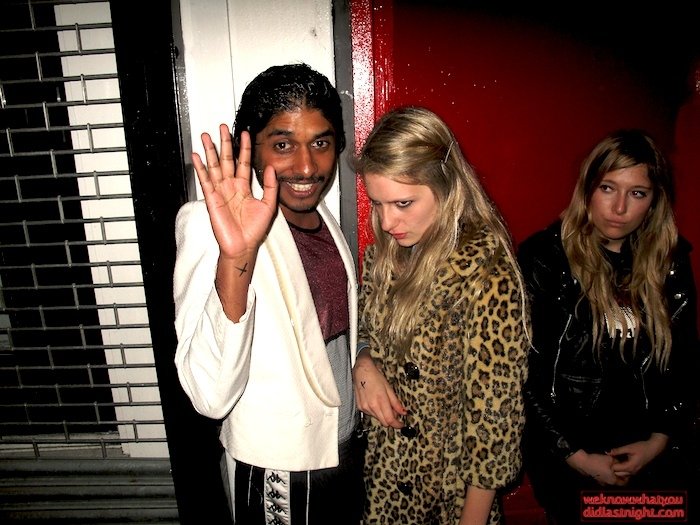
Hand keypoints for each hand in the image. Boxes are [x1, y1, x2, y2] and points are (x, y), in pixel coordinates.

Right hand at [192, 125, 278, 257]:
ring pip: (214, 166)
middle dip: (224, 143)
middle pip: (227, 160)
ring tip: (205, 136)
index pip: (243, 162)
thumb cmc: (254, 230)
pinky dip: (201, 168)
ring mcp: (220, 191)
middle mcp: (231, 187)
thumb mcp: (269, 206)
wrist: (243, 246)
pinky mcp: (211, 199)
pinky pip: (205, 180)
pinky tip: (197, 156)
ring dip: (210, 151)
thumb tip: (271, 167)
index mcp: (244, 187)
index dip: (244, 147)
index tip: (245, 133)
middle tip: (222, 127)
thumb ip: (271, 186)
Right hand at [353, 349, 406, 428]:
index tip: (401, 424)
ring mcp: (364, 407)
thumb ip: (396, 402)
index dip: (397, 424)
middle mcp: (371, 406)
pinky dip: (376, 411)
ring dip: (383, 415)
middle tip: (395, 413)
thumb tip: (403, 412)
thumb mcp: (389, 388)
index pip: (390, 420)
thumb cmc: (375, 377)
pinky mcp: (360, 407)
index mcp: (380, 400)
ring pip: (377, 418)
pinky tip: (376, 402)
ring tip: (384, 403)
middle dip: (391, 420)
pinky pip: (370, 414)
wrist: (361, 371)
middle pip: (384, 422)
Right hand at [566, 449, 626, 485]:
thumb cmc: (598, 462)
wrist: (582, 462)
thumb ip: (618, 462)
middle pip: (617, 482)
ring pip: (610, 480)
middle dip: (620, 476)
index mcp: (613, 481)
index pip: (624, 483)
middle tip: (621, 468)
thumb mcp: (610, 459)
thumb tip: (621, 463)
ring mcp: (601, 482)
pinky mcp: (595, 479)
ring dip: (613, 475)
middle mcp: (607, 483)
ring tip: (612, 468)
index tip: (628, 471)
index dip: (627, 477)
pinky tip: (604, 468)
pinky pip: (604, 478)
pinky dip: (606, 474)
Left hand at [608, 433, 668, 478]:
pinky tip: (619, 462)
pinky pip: (626, 473)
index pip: (615, 469)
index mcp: (630, 467)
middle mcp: (632, 472)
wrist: (652, 449)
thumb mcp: (629, 448)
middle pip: (618, 474)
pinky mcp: (635, 470)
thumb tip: (608, 452)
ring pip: (622, 474)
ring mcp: (634, 472)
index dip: (610, 464)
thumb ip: (618, 451)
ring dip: (617, 469)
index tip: (607, 459)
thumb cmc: (641, 448)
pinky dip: (621, 469)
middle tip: (609, 460)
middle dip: (612, 468)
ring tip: (614, 461)